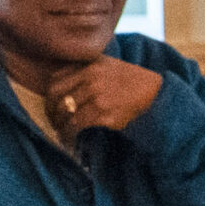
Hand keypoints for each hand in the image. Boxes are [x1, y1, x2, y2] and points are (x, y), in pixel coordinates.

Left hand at [42, 56, 161, 146]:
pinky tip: (72, 140)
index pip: (55, 82)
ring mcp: (99, 96)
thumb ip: (81, 70)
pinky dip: (71, 135)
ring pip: (66, 114)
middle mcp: (92, 79)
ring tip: (63, 134)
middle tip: (55, 124)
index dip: (49, 99)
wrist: (155, 92)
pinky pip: (79, 126)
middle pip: (57, 99)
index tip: (51, 109)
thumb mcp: (105, 65)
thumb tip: (53, 88)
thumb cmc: (128, 80)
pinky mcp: (106, 114)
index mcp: (89, 66)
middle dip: (52, 115)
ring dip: (61, 128)